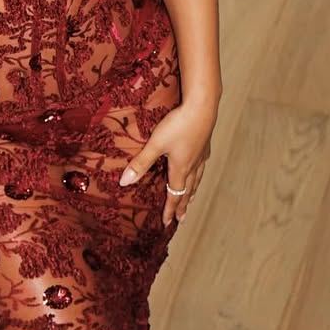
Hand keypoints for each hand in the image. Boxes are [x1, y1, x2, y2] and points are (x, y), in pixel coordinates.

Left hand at [118, 100, 215, 226]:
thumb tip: (124, 182)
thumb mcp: (156, 144)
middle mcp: (193, 165)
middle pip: (187, 190)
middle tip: (182, 219)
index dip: (170, 210)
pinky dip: (199, 175)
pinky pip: (201, 166)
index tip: (168, 223)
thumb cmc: (178, 124)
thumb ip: (141, 163)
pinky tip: (199, 170)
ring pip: (197, 179)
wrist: (202, 106)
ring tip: (191, 200)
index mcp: (180, 169)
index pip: (174, 195)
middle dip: (183, 205)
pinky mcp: (205, 144)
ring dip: (192, 192)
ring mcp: (200, 155)